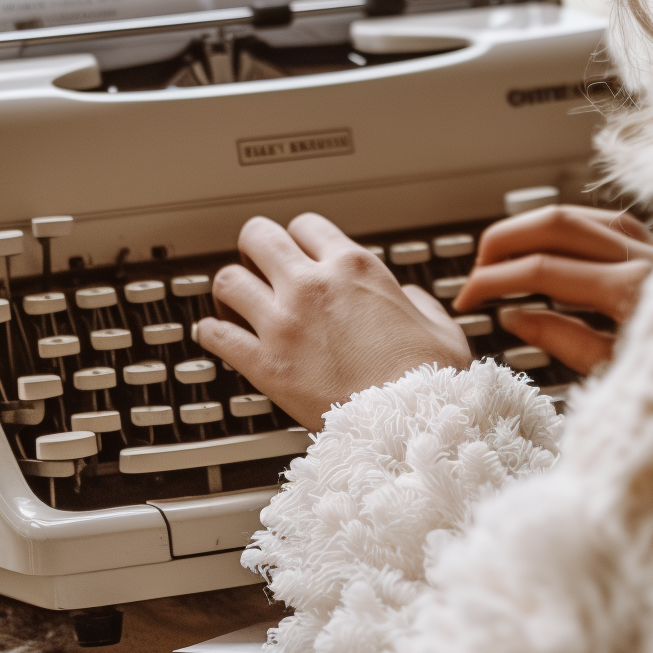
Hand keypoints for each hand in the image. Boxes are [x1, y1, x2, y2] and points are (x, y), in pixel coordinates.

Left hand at [201, 213, 469, 430]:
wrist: (411, 426)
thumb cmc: (430, 381)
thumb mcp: (441, 326)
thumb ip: (417, 302)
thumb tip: (407, 299)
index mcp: (355, 268)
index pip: (306, 225)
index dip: (300, 238)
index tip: (299, 251)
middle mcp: (313, 286)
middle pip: (257, 236)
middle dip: (254, 247)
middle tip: (258, 264)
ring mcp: (284, 323)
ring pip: (227, 280)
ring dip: (229, 288)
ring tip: (235, 301)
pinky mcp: (264, 364)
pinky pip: (215, 336)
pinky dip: (211, 334)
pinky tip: (216, 336)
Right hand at [454, 204, 652, 375]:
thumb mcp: (620, 376)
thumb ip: (563, 342)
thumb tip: (516, 317)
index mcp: (632, 293)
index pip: (541, 271)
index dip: (494, 281)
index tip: (467, 299)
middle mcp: (647, 258)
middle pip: (555, 222)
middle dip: (504, 240)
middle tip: (476, 267)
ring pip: (581, 213)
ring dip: (534, 228)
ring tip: (504, 256)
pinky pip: (608, 222)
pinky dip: (572, 228)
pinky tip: (554, 245)